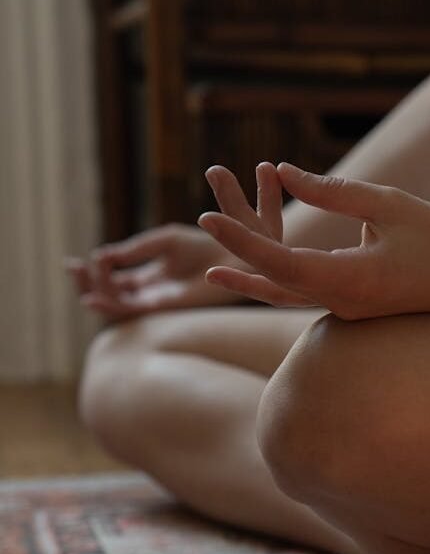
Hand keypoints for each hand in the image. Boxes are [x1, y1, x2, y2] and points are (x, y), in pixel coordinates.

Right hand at [65, 222, 244, 317]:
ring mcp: (156, 301)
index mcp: (150, 276)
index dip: (93, 271)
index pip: (114, 279)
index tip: (81, 259)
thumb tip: (102, 256)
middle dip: (88, 282)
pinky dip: (109, 304)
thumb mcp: (163, 241)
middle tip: (72, 267)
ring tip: (82, 274)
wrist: (232, 255)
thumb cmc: (206, 246)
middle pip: (110, 294)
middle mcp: (151, 292)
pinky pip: (131, 311)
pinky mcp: (163, 306)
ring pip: (116, 304)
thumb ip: (135, 250)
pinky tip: (93, 296)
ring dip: (94, 291)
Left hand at [198, 162, 429, 320]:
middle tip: (203, 223)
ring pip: (288, 297)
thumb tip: (282, 172)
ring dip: (251, 277)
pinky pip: (307, 298)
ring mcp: (350, 311)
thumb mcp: (385, 203)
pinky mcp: (356, 308)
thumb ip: (332, 191)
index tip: (209, 216)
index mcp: (352, 279)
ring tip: (213, 268)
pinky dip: (279, 282)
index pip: (280, 262)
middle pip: (275, 283)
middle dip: (238, 254)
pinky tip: (257, 273)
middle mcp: (345, 304)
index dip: (240, 240)